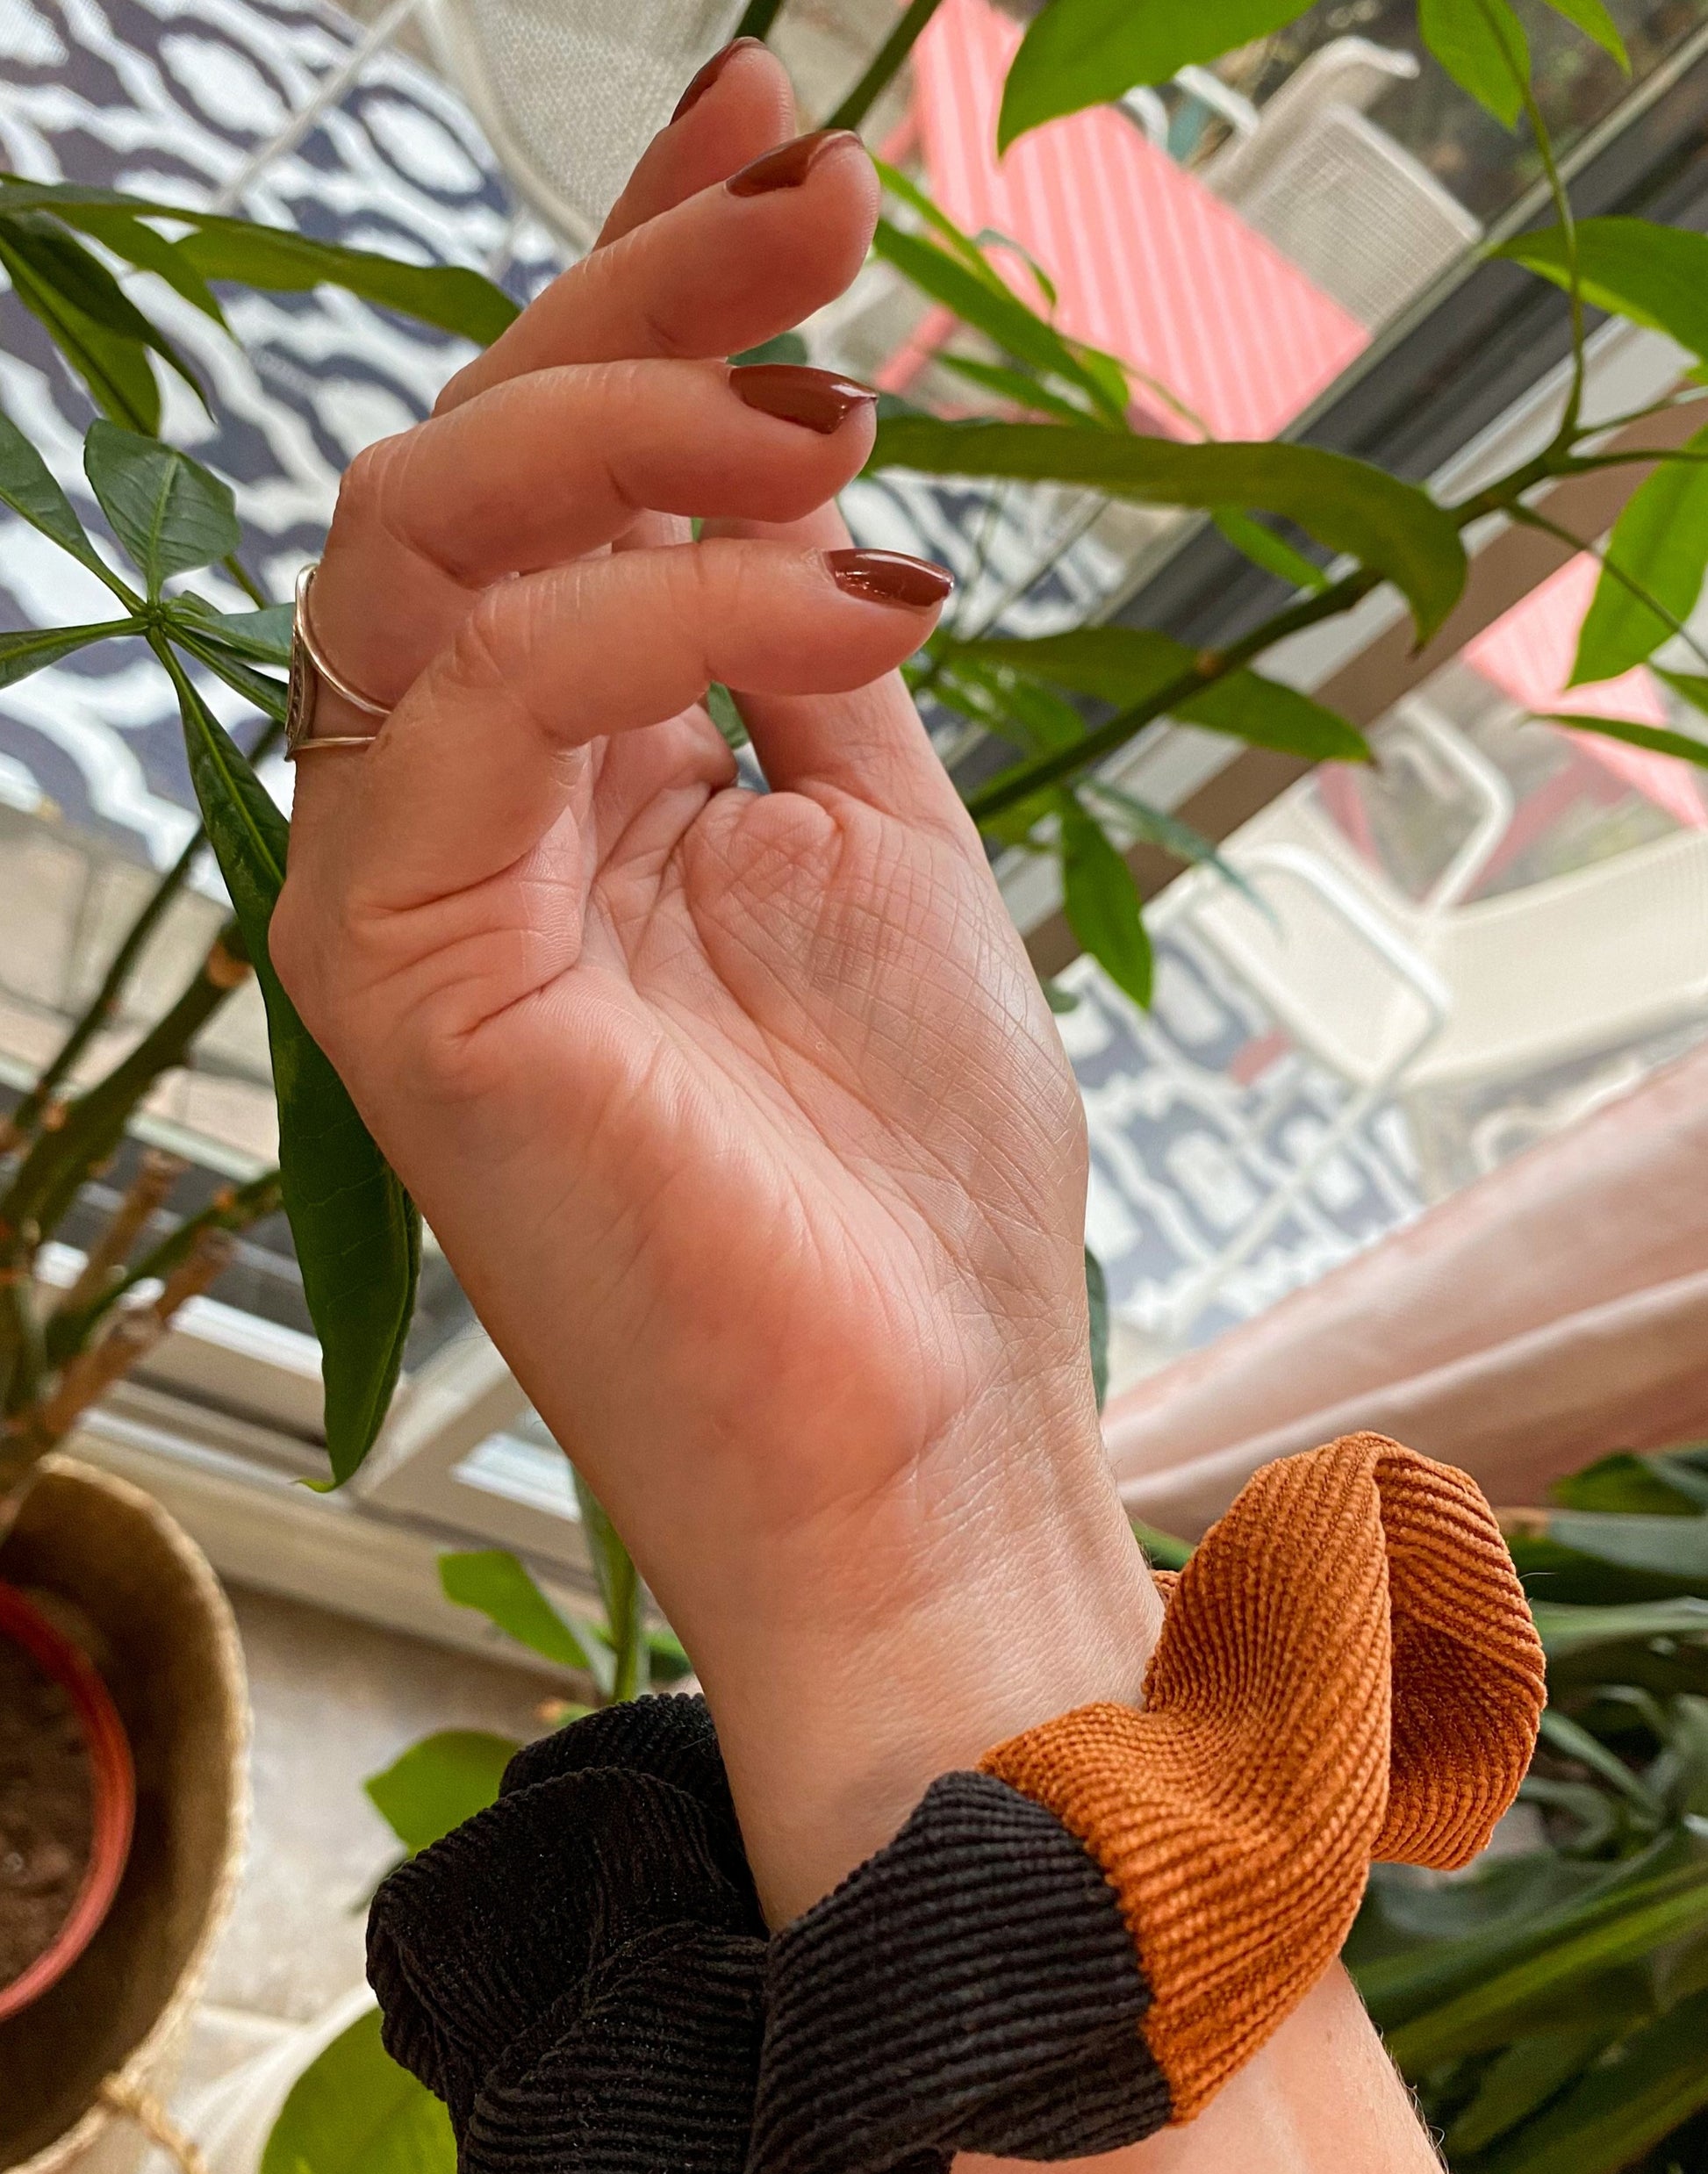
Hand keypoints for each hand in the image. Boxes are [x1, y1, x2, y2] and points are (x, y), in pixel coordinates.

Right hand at [273, 43, 1157, 1917]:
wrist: (916, 1435)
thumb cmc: (906, 1181)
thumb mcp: (883, 839)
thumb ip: (792, 649)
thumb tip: (795, 455)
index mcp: (568, 777)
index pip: (560, 483)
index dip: (654, 287)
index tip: (790, 144)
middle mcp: (456, 811)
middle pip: (468, 468)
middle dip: (646, 300)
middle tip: (824, 197)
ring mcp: (403, 887)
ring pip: (423, 541)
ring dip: (634, 417)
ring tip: (837, 409)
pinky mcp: (395, 969)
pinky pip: (480, 698)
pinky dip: (662, 605)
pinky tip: (847, 592)